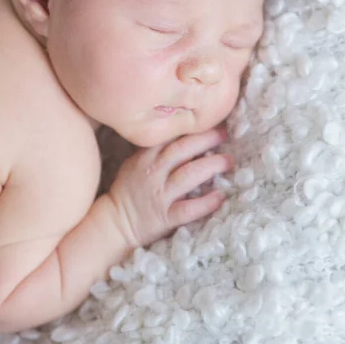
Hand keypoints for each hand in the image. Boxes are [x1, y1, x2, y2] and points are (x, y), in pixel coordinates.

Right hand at [108, 126, 232, 248]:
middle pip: (183, 150)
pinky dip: (206, 203)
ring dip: (211, 166)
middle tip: (225, 134)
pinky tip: (221, 197)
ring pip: (189, 175)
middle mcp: (153, 172)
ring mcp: (160, 195)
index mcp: (146, 157)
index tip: (209, 121)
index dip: (192, 127)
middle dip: (206, 139)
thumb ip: (156, 150)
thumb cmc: (129, 190)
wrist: (116, 223)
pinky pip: (189, 208)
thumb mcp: (135, 163)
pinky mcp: (166, 216)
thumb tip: (184, 136)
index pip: (170, 136)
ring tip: (229, 161)